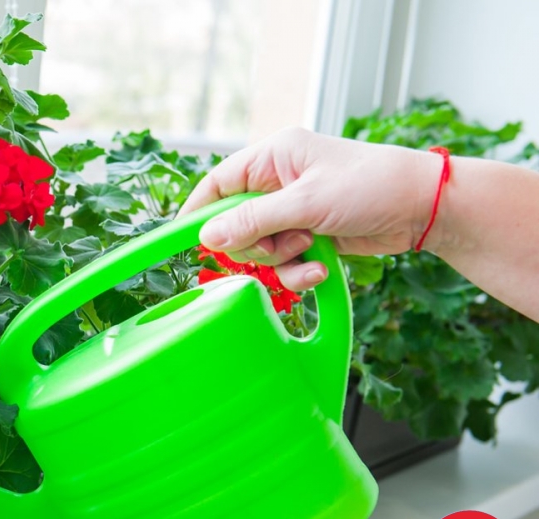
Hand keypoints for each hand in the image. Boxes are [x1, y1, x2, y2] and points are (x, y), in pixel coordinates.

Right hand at [179, 127, 439, 290]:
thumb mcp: (306, 203)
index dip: (199, 211)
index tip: (185, 239)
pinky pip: (285, 262)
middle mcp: (279, 182)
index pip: (217, 183)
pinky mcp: (310, 234)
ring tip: (312, 249)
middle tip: (284, 245)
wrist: (425, 207)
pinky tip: (322, 268)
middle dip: (257, 244)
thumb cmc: (371, 187)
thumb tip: (208, 236)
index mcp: (273, 157)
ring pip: (260, 248)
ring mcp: (294, 210)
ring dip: (282, 260)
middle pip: (235, 224)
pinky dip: (299, 271)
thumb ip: (254, 221)